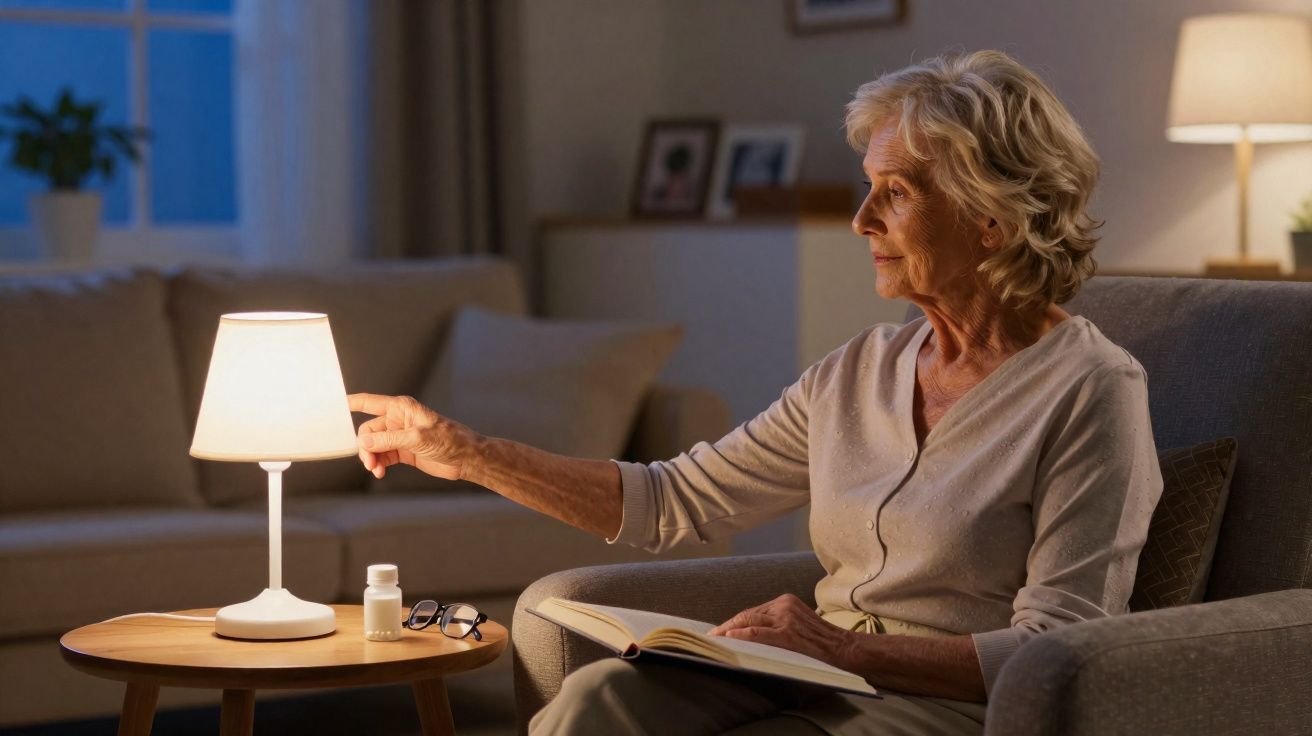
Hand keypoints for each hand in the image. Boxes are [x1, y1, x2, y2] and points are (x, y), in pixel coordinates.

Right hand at [348, 393, 478, 480]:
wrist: (466, 458)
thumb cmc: (450, 440)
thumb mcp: (418, 438)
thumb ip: (390, 440)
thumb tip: (365, 443)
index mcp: (401, 408)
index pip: (369, 402)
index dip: (351, 403)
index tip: (333, 406)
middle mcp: (398, 420)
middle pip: (368, 431)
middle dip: (366, 446)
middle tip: (369, 461)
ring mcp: (399, 436)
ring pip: (374, 446)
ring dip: (371, 458)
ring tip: (376, 469)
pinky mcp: (403, 451)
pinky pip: (382, 456)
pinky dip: (378, 464)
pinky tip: (380, 472)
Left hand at [709, 594, 855, 670]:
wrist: (845, 649)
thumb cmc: (822, 642)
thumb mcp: (799, 623)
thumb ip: (779, 623)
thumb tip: (751, 634)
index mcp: (786, 601)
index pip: (753, 611)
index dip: (734, 622)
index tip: (720, 630)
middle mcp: (784, 605)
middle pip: (747, 615)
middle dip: (727, 626)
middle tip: (712, 636)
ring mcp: (785, 618)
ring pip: (748, 622)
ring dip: (728, 631)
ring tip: (715, 641)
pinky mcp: (787, 634)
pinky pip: (756, 633)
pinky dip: (740, 636)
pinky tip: (727, 639)